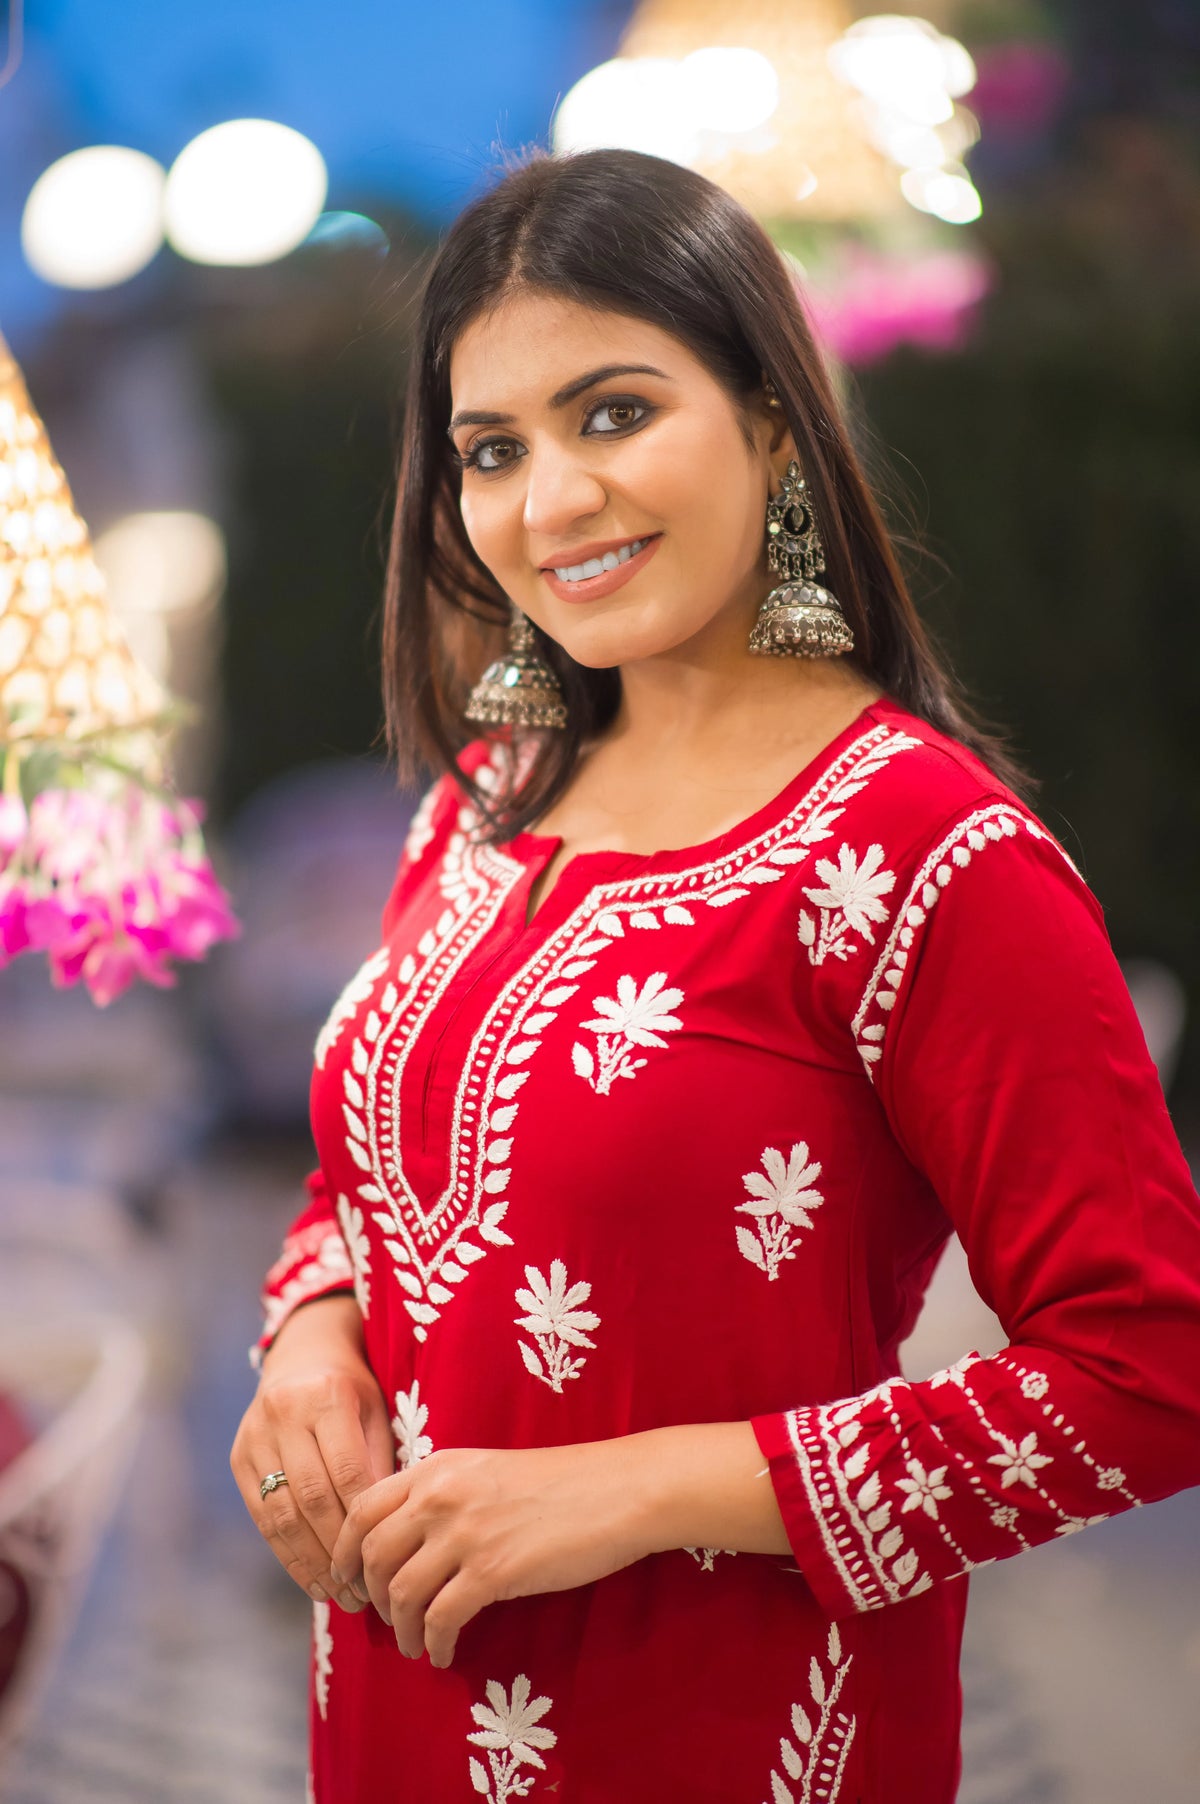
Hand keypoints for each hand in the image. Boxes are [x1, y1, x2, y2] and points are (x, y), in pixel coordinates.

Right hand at [230, 1294, 394, 1613]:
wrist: (302, 1356)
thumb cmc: (353, 1391)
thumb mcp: (376, 1412)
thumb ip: (379, 1462)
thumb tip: (386, 1530)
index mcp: (327, 1395)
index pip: (348, 1471)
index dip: (365, 1521)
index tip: (385, 1558)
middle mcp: (284, 1414)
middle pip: (312, 1497)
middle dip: (339, 1551)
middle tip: (365, 1591)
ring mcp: (254, 1437)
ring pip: (283, 1514)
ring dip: (312, 1563)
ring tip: (341, 1596)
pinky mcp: (238, 1459)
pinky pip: (263, 1518)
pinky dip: (288, 1556)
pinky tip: (313, 1582)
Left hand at [329, 1437, 656, 1667]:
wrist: (615, 1490)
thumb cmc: (559, 1483)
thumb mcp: (487, 1471)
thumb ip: (444, 1493)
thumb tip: (407, 1540)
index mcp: (437, 1467)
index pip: (363, 1507)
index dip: (343, 1549)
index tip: (345, 1578)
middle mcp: (440, 1496)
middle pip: (373, 1554)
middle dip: (369, 1595)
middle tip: (381, 1618)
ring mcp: (464, 1534)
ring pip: (401, 1592)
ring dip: (402, 1628)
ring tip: (415, 1644)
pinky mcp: (492, 1571)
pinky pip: (441, 1619)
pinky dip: (435, 1643)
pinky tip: (443, 1654)